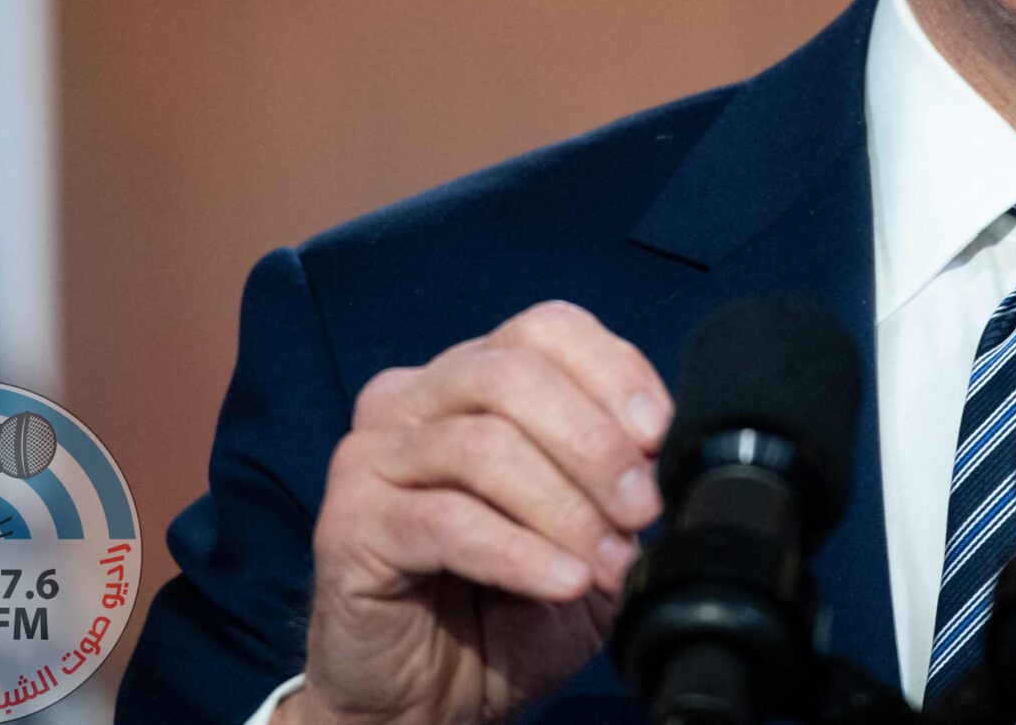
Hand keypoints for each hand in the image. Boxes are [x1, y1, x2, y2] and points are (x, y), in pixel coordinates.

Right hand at [285, 301, 672, 724]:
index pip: (546, 327)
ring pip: (484, 447)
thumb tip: (665, 447)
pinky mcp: (350, 524)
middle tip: (642, 510)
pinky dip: (520, 553)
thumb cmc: (505, 606)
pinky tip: (563, 583)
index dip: (614, 373)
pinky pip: (446, 521)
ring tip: (608, 563)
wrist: (427, 700)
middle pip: (514, 374)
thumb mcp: (585, 531)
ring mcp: (373, 456)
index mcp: (470, 377)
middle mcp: (412, 398)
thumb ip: (617, 477)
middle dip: (594, 443)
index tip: (661, 437)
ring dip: (565, 508)